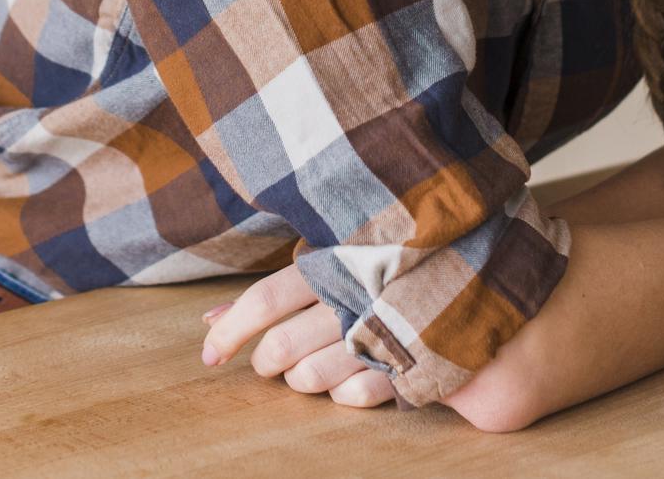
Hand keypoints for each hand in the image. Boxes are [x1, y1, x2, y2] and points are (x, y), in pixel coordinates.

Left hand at [200, 265, 396, 408]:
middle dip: (265, 362)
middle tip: (270, 361)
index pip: (265, 301)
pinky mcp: (402, 365)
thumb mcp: (325, 266)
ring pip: (309, 378)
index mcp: (329, 266)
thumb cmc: (373, 271)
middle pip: (281, 347)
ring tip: (315, 362)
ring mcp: (377, 333)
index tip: (209, 356)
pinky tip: (350, 373)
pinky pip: (350, 397)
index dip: (231, 332)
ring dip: (302, 378)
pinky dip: (341, 392)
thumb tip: (209, 319)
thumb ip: (269, 295)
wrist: (454, 281)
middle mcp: (349, 298)